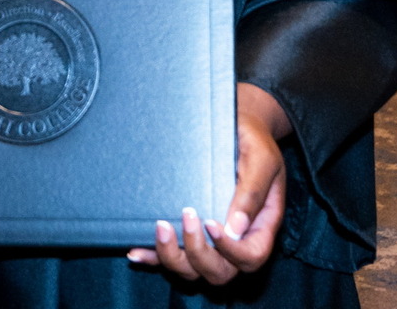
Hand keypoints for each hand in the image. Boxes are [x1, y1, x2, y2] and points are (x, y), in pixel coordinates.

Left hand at [127, 83, 288, 284]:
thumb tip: (235, 228)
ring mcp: (210, 239)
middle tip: (186, 216)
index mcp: (261, 225)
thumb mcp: (262, 158)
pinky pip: (171, 255)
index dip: (231, 251)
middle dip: (198, 254)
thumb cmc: (252, 139)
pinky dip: (153, 257)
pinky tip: (134, 249)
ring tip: (159, 226)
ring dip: (173, 257)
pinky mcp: (188, 231)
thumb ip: (253, 191)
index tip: (210, 223)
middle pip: (220, 272)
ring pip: (193, 270)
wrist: (235, 124)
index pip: (252, 256)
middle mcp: (236, 239)